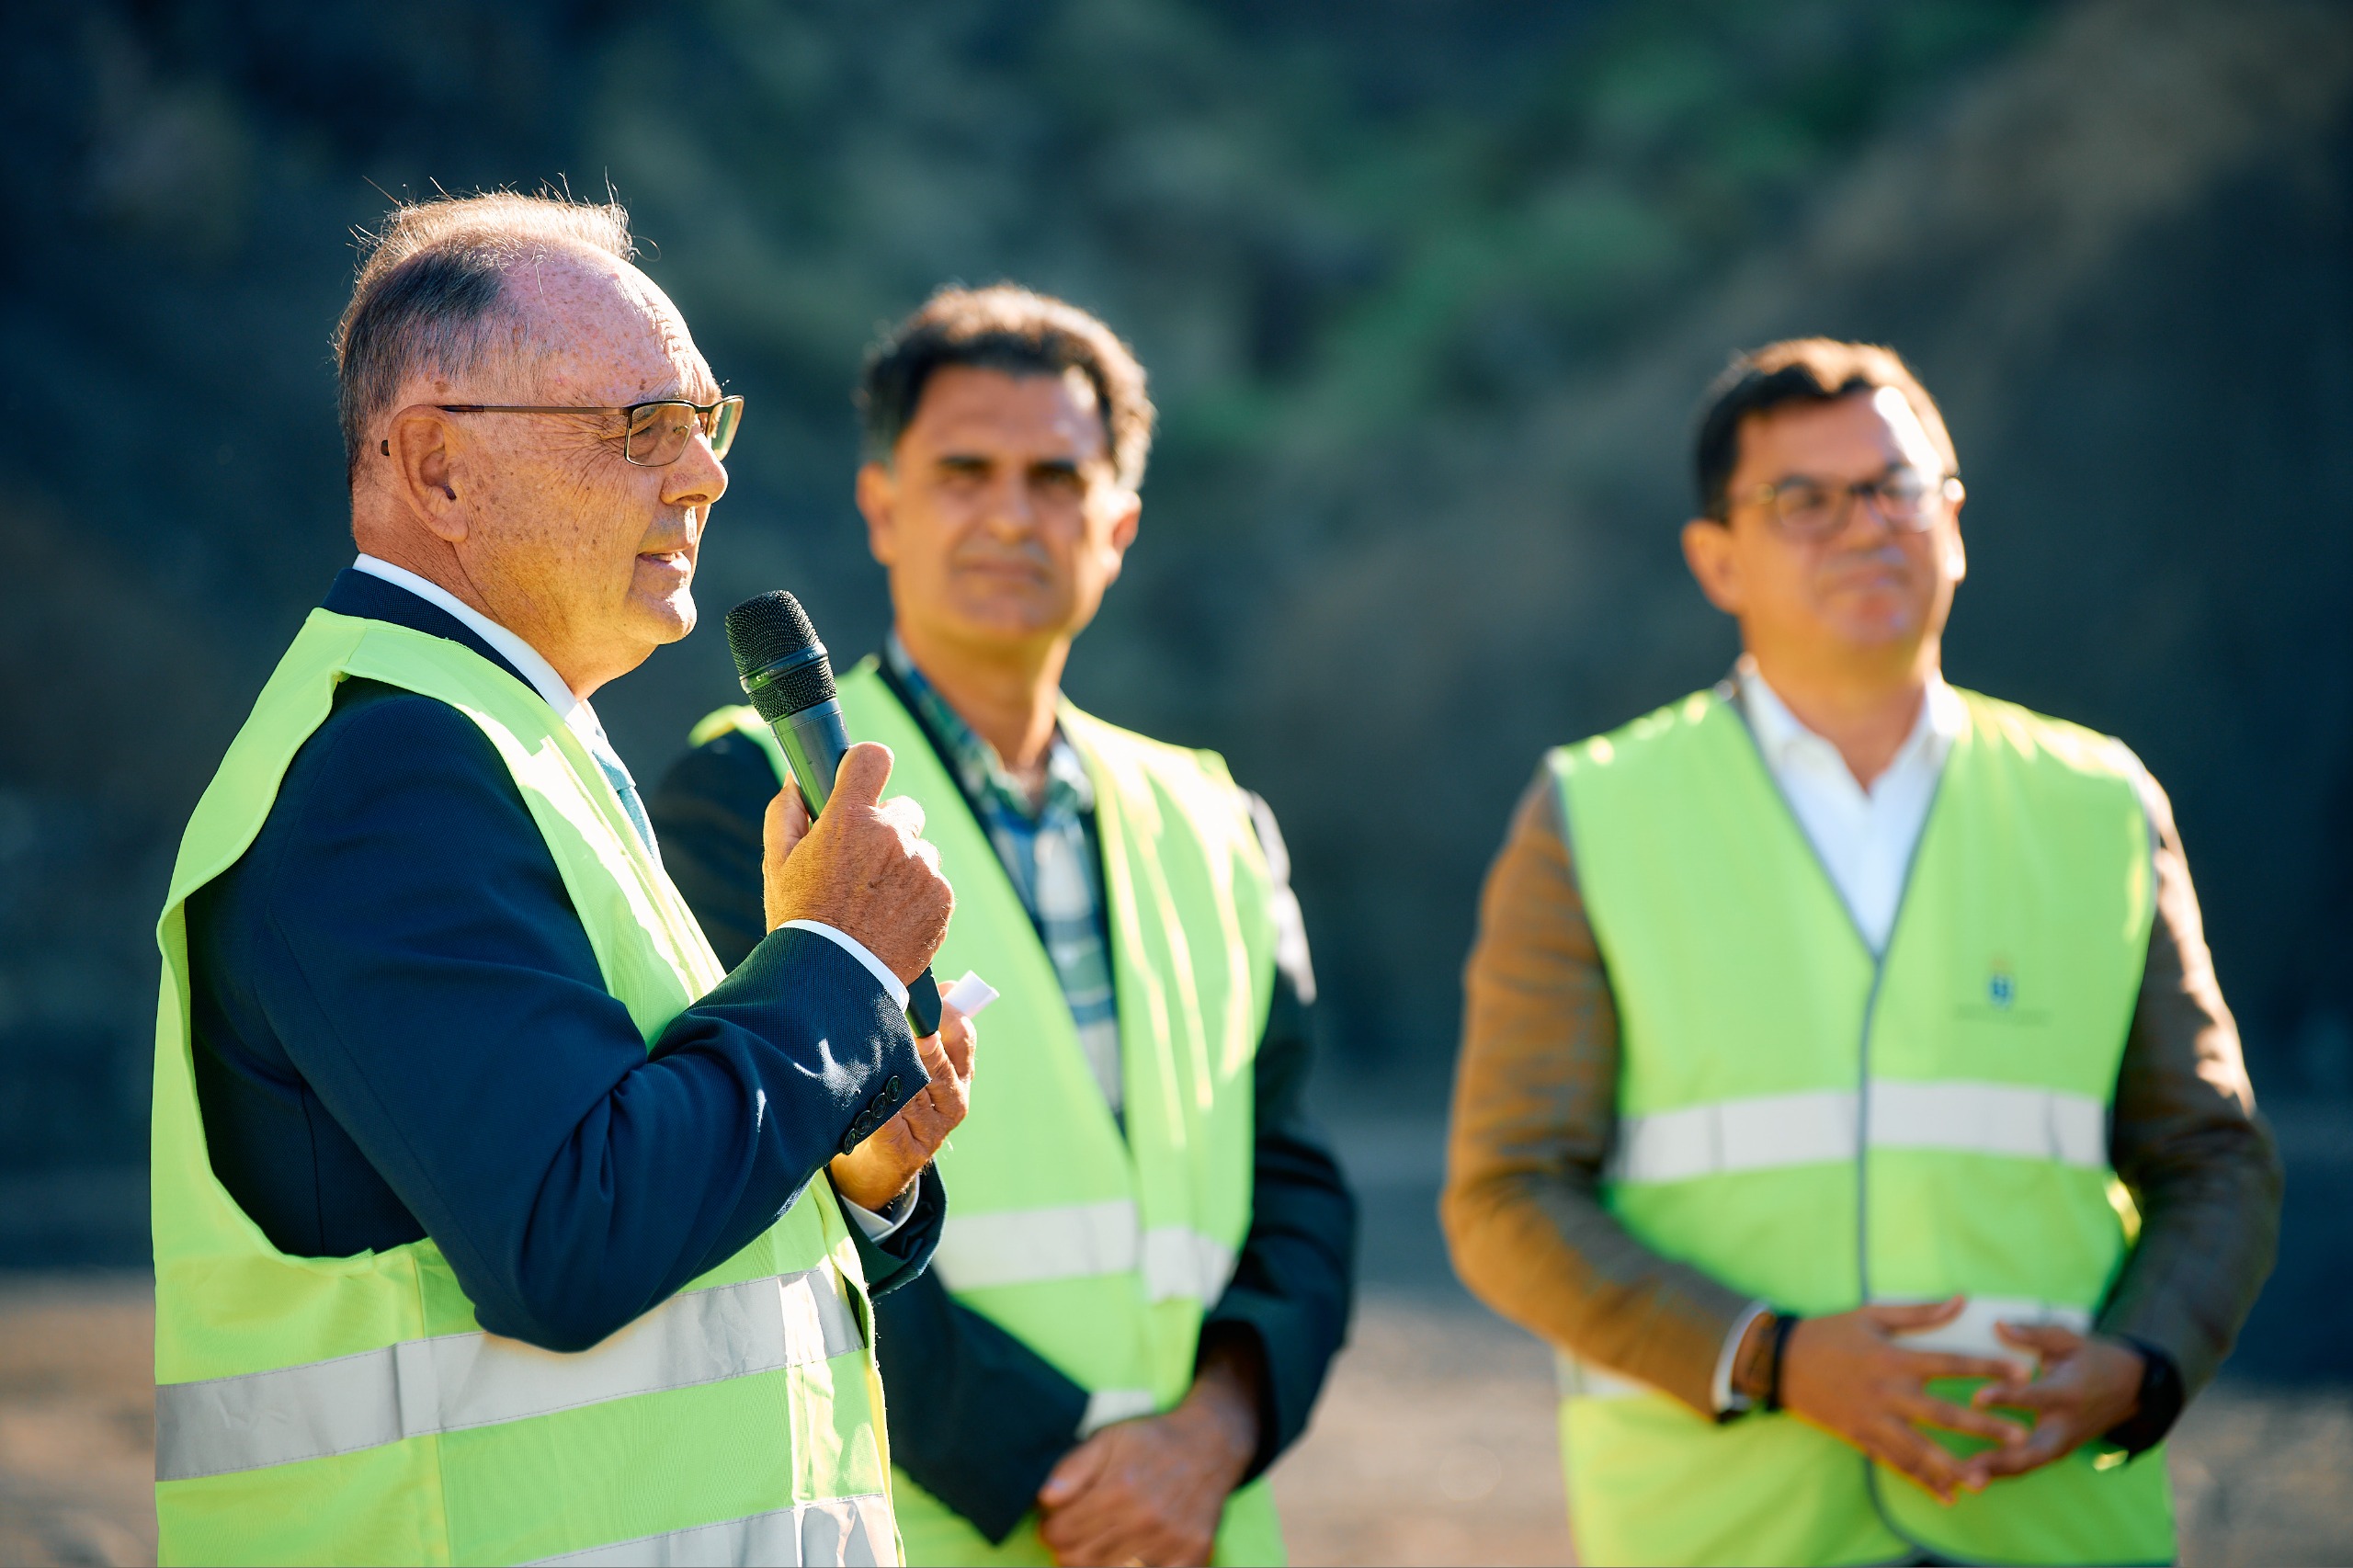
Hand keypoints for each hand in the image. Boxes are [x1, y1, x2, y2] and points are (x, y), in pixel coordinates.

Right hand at [762, 742, 951, 982]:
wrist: (833, 982)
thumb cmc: (800, 921)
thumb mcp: (776, 865)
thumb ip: (786, 813)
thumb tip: (795, 779)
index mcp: (849, 819)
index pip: (872, 758)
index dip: (865, 765)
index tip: (860, 780)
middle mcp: (893, 837)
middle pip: (903, 809)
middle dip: (886, 829)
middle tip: (862, 864)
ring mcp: (922, 868)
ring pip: (920, 850)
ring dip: (905, 865)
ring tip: (875, 901)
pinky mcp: (942, 898)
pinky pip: (935, 882)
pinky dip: (919, 896)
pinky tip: (892, 919)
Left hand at [828, 1003, 976, 1212]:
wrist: (882, 1164)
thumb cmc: (899, 1099)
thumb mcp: (920, 1062)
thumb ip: (931, 1024)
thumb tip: (946, 984)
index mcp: (962, 1073)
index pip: (963, 1035)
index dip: (943, 1012)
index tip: (921, 996)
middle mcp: (955, 1101)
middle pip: (937, 1061)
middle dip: (914, 1040)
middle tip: (894, 1021)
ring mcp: (933, 1129)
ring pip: (911, 1089)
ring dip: (889, 1072)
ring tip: (871, 1055)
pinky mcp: (908, 1150)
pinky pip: (889, 1119)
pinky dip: (876, 1104)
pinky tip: (862, 1093)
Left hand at [1035, 1339, 1262, 1566]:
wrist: (1210, 1446)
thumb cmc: (1153, 1442)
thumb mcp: (1109, 1437)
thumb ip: (1073, 1467)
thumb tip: (1045, 1499)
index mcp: (1119, 1488)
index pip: (1060, 1534)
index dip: (1049, 1530)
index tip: (1053, 1524)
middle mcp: (1145, 1519)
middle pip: (1079, 1560)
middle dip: (1066, 1551)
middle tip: (1073, 1538)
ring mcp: (1171, 1541)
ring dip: (1094, 1564)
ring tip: (1097, 1546)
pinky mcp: (1192, 1556)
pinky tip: (1127, 1555)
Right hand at [1771, 1297, 2030, 1503]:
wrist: (1780, 1361)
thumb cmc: (1830, 1332)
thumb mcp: (1872, 1315)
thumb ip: (1919, 1312)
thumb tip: (1961, 1300)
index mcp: (1894, 1358)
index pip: (1951, 1363)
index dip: (1988, 1367)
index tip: (2022, 1373)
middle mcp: (1888, 1392)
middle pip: (1944, 1414)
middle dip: (1984, 1426)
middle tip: (2020, 1437)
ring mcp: (1874, 1419)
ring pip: (1921, 1449)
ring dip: (1955, 1466)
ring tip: (1987, 1479)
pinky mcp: (1861, 1437)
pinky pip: (1896, 1464)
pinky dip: (1921, 1481)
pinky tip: (1947, 1497)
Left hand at [1958, 1324, 2144, 1484]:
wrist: (2130, 1389)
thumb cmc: (2092, 1358)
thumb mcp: (2069, 1339)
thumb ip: (2034, 1334)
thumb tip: (1997, 1324)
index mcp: (2069, 1392)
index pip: (2035, 1397)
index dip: (2007, 1398)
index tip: (1976, 1399)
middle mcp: (2066, 1424)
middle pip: (2034, 1450)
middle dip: (2002, 1460)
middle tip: (1968, 1466)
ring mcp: (2063, 1443)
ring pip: (2029, 1465)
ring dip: (1997, 1474)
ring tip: (1961, 1481)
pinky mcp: (2056, 1451)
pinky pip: (2027, 1465)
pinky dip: (2001, 1473)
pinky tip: (1970, 1478)